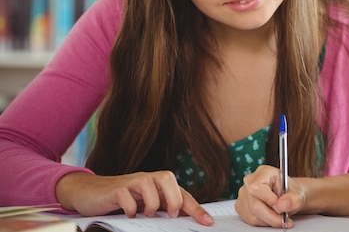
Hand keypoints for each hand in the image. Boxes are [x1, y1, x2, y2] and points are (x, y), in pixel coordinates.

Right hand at [55, 171, 212, 225]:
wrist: (91, 192)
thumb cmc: (123, 199)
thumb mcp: (146, 204)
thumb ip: (163, 208)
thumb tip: (183, 220)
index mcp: (159, 184)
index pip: (182, 194)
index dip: (196, 208)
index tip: (207, 222)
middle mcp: (149, 178)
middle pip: (169, 181)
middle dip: (173, 201)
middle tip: (169, 215)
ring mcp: (132, 181)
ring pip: (150, 186)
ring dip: (151, 205)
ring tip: (145, 214)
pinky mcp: (116, 189)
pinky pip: (128, 197)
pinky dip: (130, 209)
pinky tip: (128, 213)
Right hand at [235, 165, 304, 227]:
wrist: (289, 197)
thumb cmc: (291, 192)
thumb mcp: (298, 195)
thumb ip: (293, 199)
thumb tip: (281, 205)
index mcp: (264, 172)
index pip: (257, 188)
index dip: (270, 201)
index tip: (281, 209)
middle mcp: (250, 181)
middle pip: (254, 205)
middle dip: (272, 217)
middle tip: (283, 219)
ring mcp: (243, 194)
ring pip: (252, 215)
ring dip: (268, 221)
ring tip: (278, 216)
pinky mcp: (241, 206)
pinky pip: (249, 219)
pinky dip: (262, 222)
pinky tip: (269, 216)